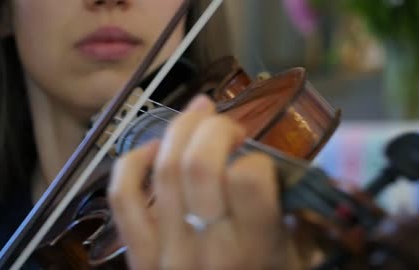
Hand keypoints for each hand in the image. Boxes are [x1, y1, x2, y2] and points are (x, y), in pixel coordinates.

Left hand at [108, 95, 301, 269]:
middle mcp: (208, 247)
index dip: (256, 156)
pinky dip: (131, 164)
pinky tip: (151, 149)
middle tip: (227, 123)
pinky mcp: (138, 256)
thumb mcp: (295, 262)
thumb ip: (295, 217)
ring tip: (197, 113)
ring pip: (162, 171)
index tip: (258, 160)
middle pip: (199, 165)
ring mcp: (167, 251)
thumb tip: (287, 168)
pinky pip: (123, 200)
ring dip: (179, 130)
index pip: (249, 178)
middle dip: (214, 128)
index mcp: (255, 250)